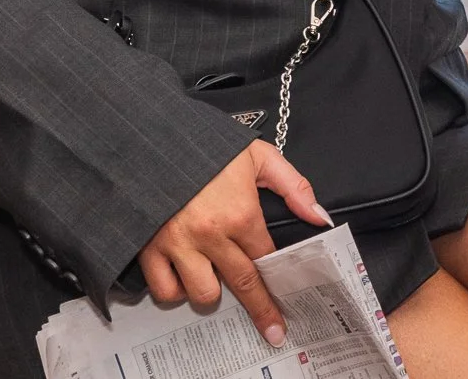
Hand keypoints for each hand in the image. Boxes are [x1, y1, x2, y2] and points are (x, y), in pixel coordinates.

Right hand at [138, 141, 330, 348]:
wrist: (149, 140)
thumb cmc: (204, 146)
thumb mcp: (257, 155)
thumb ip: (293, 185)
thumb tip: (319, 216)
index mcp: (240, 212)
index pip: (267, 257)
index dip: (279, 277)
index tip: (289, 300)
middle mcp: (211, 234)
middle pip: (243, 284)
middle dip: (262, 310)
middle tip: (274, 329)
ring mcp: (178, 245)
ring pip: (203, 294)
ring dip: (212, 293)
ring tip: (216, 278)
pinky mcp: (149, 250)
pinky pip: (164, 290)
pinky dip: (175, 291)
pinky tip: (184, 278)